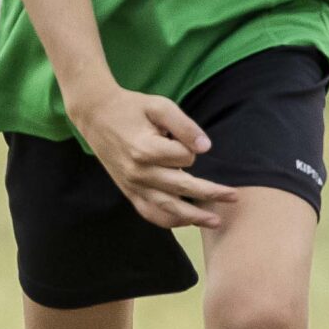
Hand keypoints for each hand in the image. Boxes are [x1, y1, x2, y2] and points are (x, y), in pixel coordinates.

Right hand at [68, 87, 235, 229]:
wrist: (95, 115)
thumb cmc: (130, 107)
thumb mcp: (158, 106)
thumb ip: (184, 125)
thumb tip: (206, 148)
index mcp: (146, 150)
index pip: (185, 158)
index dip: (191, 147)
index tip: (182, 136)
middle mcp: (139, 172)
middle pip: (183, 188)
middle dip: (211, 193)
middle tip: (234, 196)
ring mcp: (132, 185)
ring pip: (168, 209)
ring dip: (193, 217)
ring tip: (215, 221)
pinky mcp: (128, 191)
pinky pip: (149, 213)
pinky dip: (169, 221)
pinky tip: (186, 222)